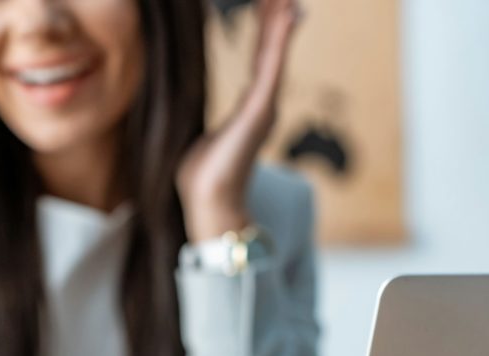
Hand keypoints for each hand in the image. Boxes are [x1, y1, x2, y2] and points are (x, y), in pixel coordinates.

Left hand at [177, 0, 301, 242]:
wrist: (210, 201)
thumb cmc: (203, 177)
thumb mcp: (205, 141)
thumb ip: (213, 130)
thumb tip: (209, 132)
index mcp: (250, 109)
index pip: (260, 60)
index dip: (266, 31)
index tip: (270, 3)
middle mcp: (263, 104)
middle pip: (271, 50)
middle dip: (277, 17)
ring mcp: (264, 106)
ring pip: (275, 52)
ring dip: (282, 20)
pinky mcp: (260, 110)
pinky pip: (271, 66)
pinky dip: (279, 39)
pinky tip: (285, 14)